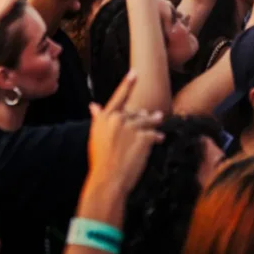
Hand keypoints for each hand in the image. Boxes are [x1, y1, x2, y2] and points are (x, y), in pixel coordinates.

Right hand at [87, 72, 163, 193]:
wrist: (108, 179)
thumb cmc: (100, 160)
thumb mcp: (95, 136)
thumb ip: (98, 118)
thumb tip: (93, 105)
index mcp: (106, 118)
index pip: (118, 97)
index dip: (127, 84)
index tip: (135, 73)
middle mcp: (118, 119)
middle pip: (135, 112)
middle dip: (143, 114)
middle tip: (153, 114)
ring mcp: (132, 128)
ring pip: (147, 120)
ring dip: (154, 120)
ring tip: (159, 118)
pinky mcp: (144, 137)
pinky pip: (154, 133)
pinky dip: (157, 136)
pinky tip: (160, 138)